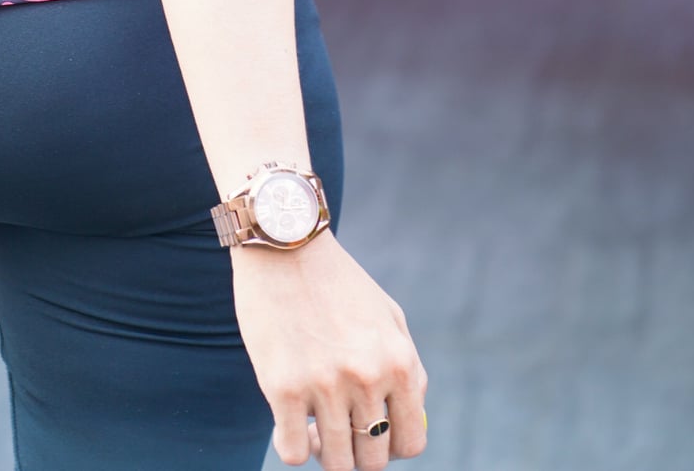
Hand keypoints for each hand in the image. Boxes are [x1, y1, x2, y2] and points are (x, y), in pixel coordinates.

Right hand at [231, 230, 430, 467]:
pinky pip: (292, 452)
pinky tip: (287, 422)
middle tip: (337, 430)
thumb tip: (410, 420)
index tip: (371, 433)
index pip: (411, 442)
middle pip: (372, 460)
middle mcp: (366, 377)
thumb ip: (407, 367)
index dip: (391, 448)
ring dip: (323, 451)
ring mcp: (324, 384)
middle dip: (356, 453)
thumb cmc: (337, 281)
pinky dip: (291, 446)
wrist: (285, 244)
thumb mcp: (387, 317)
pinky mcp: (282, 387)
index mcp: (398, 362)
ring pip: (334, 462)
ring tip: (312, 426)